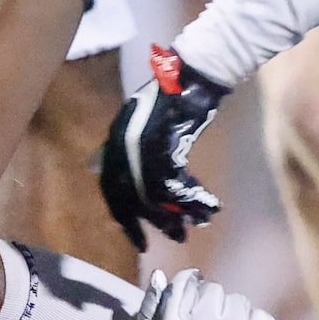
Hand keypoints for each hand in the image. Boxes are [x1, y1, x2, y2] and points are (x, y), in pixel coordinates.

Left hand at [97, 44, 228, 248]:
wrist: (193, 77)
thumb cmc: (174, 102)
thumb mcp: (144, 129)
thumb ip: (130, 154)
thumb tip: (110, 176)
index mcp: (115, 142)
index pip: (110, 190)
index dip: (125, 219)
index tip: (140, 242)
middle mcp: (122, 144)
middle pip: (130, 197)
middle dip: (153, 222)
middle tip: (175, 239)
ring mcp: (140, 143)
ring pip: (153, 194)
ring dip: (177, 213)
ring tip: (195, 224)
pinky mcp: (163, 141)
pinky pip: (174, 181)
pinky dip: (192, 197)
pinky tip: (209, 204)